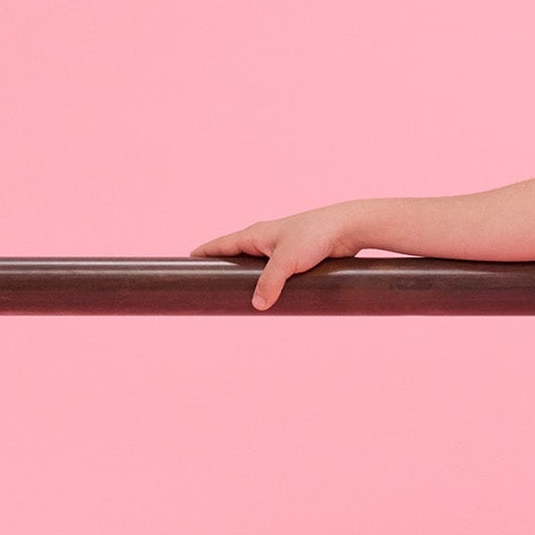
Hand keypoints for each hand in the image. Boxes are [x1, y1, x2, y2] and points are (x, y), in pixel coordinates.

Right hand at [189, 204, 359, 310]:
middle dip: (223, 270)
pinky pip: (274, 271)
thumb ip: (270, 283)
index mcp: (253, 235)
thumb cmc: (315, 236)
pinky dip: (267, 282)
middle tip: (209, 287)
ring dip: (247, 279)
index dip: (203, 254)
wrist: (347, 228)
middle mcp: (263, 239)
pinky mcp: (296, 257)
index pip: (220, 245)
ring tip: (237, 297)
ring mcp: (279, 248)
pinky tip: (269, 294)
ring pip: (255, 266)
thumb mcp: (287, 261)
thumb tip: (256, 306)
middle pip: (235, 257)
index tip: (186, 263)